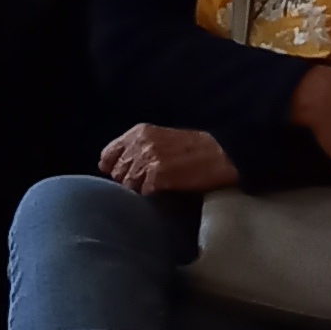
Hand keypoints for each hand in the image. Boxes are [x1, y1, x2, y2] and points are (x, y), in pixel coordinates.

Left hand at [100, 122, 239, 196]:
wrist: (222, 154)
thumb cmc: (195, 148)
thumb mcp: (162, 139)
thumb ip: (138, 149)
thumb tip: (113, 168)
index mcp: (139, 132)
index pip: (108, 154)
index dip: (112, 168)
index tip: (121, 176)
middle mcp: (140, 144)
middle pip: (117, 173)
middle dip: (128, 181)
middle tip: (146, 185)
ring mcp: (148, 160)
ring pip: (129, 186)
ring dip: (140, 191)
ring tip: (157, 189)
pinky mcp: (158, 176)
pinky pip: (144, 194)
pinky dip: (152, 197)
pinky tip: (165, 192)